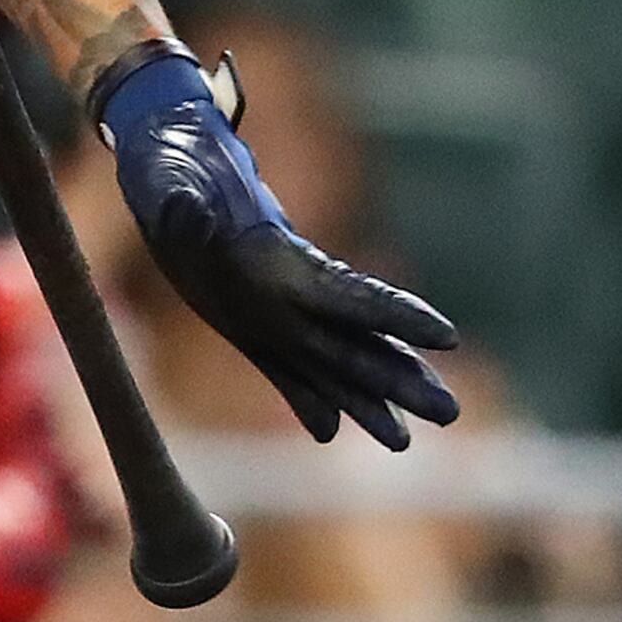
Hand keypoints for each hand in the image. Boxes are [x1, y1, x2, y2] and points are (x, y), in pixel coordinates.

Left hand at [96, 47, 458, 448]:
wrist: (170, 179)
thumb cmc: (178, 177)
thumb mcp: (176, 190)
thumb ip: (186, 209)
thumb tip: (185, 204)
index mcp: (282, 264)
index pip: (353, 295)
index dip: (397, 316)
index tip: (448, 336)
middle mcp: (289, 295)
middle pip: (355, 343)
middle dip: (401, 378)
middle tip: (451, 412)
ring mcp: (273, 315)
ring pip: (330, 365)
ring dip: (366, 403)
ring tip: (403, 445)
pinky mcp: (248, 330)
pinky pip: (283, 373)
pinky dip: (306, 402)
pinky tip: (329, 432)